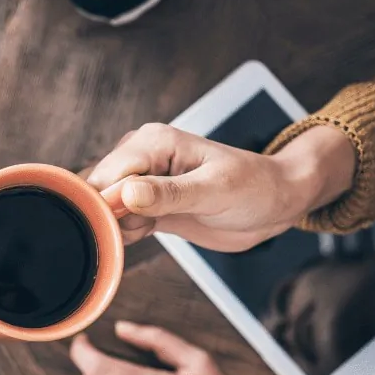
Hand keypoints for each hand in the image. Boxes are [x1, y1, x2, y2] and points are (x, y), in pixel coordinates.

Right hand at [86, 123, 356, 251]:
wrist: (277, 203)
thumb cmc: (256, 188)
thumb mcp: (216, 191)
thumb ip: (169, 194)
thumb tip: (127, 194)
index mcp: (154, 142)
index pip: (109, 173)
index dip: (107, 203)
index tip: (124, 226)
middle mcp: (142, 156)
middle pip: (98, 190)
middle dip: (108, 216)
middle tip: (142, 229)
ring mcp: (142, 181)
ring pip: (103, 207)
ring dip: (116, 227)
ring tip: (149, 229)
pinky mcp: (147, 204)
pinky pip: (118, 220)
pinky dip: (124, 233)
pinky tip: (147, 233)